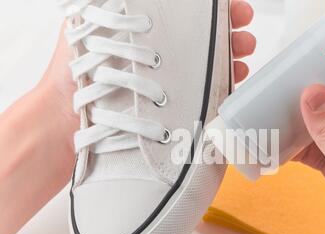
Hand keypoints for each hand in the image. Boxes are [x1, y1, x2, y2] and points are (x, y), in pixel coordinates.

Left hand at [38, 0, 255, 150]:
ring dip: (230, 56)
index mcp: (145, 30)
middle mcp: (159, 54)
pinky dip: (223, 84)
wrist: (68, 120)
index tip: (234, 9)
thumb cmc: (74, 71)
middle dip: (228, 32)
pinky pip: (204, 92)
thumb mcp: (88, 20)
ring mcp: (166, 81)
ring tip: (245, 53)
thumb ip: (107, 2)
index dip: (213, 10)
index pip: (186, 14)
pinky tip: (235, 79)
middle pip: (202, 38)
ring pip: (207, 63)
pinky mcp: (173, 107)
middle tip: (245, 34)